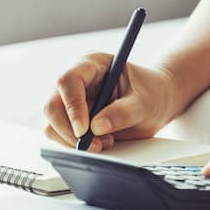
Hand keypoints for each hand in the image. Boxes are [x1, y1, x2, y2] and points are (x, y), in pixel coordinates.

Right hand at [43, 52, 181, 151]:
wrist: (157, 101)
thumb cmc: (151, 92)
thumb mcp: (144, 102)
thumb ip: (122, 112)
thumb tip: (96, 126)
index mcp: (91, 64)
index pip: (68, 81)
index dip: (72, 106)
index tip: (84, 130)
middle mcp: (76, 80)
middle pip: (52, 105)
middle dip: (69, 130)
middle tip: (92, 145)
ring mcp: (71, 100)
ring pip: (52, 124)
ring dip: (73, 140)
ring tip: (104, 142)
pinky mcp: (71, 119)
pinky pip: (60, 135)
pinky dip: (77, 145)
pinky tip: (100, 142)